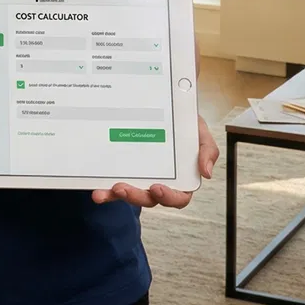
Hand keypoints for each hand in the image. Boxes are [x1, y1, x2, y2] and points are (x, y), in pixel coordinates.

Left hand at [93, 116, 219, 208]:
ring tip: (105, 191)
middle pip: (149, 199)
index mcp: (181, 179)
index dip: (168, 197)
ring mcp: (140, 178)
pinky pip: (114, 185)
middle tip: (122, 188)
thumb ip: (207, 150)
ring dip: (117, 196)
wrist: (164, 105)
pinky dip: (106, 191)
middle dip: (136, 196)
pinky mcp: (123, 172)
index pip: (178, 197)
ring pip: (129, 194)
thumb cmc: (184, 122)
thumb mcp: (199, 131)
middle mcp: (159, 182)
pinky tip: (96, 190)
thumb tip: (206, 172)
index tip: (157, 188)